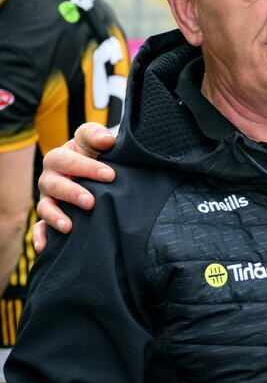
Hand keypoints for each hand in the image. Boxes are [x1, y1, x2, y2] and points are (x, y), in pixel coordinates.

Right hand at [34, 123, 116, 247]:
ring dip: (55, 217)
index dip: (89, 168)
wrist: (95, 168)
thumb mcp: (94, 139)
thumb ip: (98, 135)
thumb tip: (107, 141)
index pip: (69, 161)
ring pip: (45, 207)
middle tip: (90, 202)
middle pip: (55, 185)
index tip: (111, 175)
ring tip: (69, 226)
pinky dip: (40, 237)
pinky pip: (39, 228)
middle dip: (72, 193)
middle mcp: (50, 178)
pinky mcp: (49, 215)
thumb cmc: (94, 152)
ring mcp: (49, 198)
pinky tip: (45, 247)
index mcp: (60, 157)